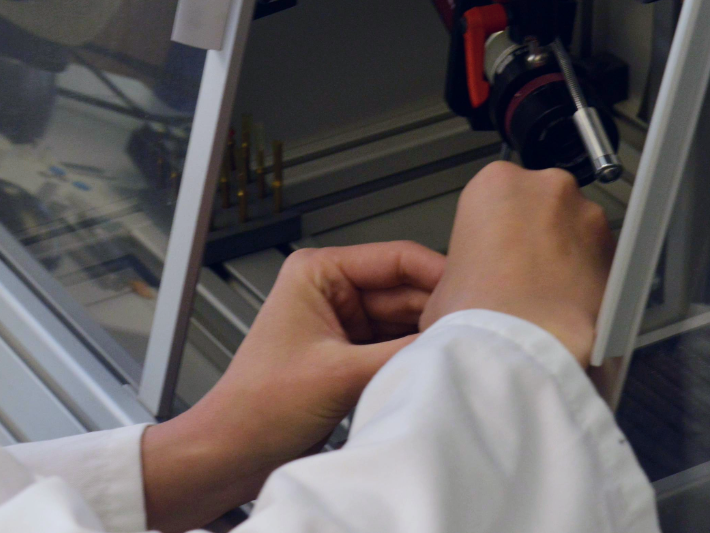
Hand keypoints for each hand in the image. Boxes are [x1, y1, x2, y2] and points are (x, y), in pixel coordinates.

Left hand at [143, 241, 443, 532]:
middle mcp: (330, 289)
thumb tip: (452, 339)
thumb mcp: (340, 374)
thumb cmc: (258, 405)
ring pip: (404, 320)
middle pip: (406, 289)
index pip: (395, 257)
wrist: (234, 451)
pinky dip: (413, 358)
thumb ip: (401, 353)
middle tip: (473, 334)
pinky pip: (394, 346)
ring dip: (426, 338)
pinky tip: (433, 369)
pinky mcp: (349, 353)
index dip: (438, 275)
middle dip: (437, 312)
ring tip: (455, 354)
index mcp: (317, 271)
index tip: (475, 294)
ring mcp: (342, 322)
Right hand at [420, 161, 614, 366]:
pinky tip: (567, 303)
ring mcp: (587, 215)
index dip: (493, 227)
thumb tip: (470, 278)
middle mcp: (547, 188)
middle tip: (519, 272)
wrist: (520, 346)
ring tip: (545, 293)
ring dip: (564, 254)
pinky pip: (599, 257)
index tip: (494, 249)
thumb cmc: (480, 311)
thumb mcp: (445, 278)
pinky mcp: (616, 248)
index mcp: (496, 182)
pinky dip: (588, 275)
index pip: (496, 194)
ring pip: (575, 229)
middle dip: (535, 234)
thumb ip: (466, 260)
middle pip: (540, 204)